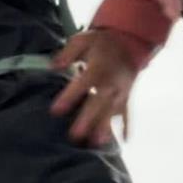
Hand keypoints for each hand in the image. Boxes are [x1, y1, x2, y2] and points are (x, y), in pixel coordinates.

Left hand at [50, 29, 138, 145]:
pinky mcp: (127, 96)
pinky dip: (126, 126)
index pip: (82, 83)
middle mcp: (111, 82)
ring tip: (97, 142)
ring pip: (112, 111)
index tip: (55, 111)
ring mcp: (121, 91)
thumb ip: (68, 53)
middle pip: (98, 102)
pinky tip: (124, 140)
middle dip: (88, 119)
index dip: (69, 97)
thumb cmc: (101, 43)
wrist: (129, 41)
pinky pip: (127, 112)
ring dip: (105, 126)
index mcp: (98, 67)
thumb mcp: (82, 40)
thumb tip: (53, 66)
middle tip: (75, 135)